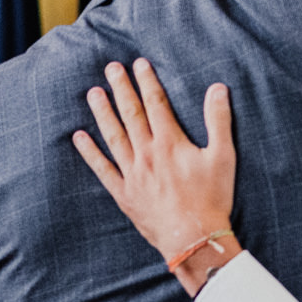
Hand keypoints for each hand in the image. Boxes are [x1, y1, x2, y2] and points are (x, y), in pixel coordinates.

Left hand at [72, 58, 235, 263]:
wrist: (194, 237)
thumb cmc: (212, 198)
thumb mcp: (223, 156)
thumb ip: (219, 120)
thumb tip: (217, 88)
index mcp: (171, 143)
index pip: (156, 104)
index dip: (147, 82)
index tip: (139, 64)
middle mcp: (147, 154)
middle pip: (131, 115)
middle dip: (121, 89)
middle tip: (110, 68)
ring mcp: (132, 173)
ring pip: (113, 136)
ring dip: (102, 113)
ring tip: (93, 93)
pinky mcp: (123, 193)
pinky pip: (102, 169)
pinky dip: (90, 152)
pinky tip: (78, 137)